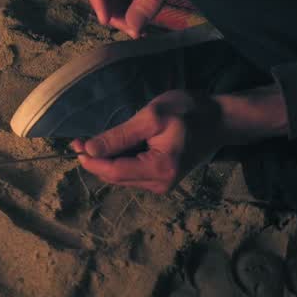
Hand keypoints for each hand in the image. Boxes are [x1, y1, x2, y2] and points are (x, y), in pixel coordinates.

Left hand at [73, 85, 288, 193]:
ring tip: (94, 140)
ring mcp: (162, 183)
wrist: (222, 119)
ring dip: (105, 159)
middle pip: (114, 176)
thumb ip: (119, 136)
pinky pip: (131, 172)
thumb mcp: (151, 117)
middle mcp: (159, 184)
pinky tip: (115, 144)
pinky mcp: (162, 178)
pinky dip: (119, 159)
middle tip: (80, 140)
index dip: (89, 159)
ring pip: (121, 176)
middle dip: (95, 159)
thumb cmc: (190, 112)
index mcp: (158, 170)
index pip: (112, 171)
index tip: (74, 143)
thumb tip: (90, 151)